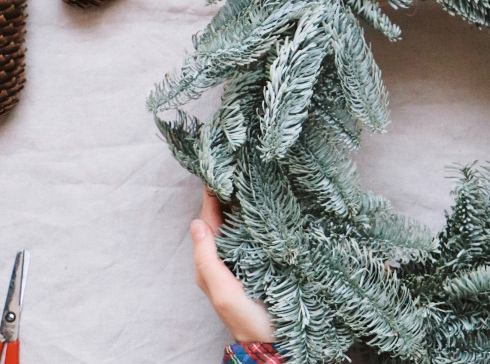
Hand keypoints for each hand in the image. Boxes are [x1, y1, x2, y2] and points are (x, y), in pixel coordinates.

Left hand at [190, 188, 275, 343]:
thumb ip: (207, 259)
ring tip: (247, 181)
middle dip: (224, 196)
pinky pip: (251, 235)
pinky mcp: (259, 263)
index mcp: (210, 265)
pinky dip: (253, 218)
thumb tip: (195, 223)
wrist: (274, 340)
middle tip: (233, 168)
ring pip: (236, 226)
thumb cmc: (247, 318)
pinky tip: (263, 207)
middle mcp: (223, 260)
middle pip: (221, 221)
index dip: (211, 199)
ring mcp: (241, 261)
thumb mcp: (224, 290)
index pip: (207, 223)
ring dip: (239, 205)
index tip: (217, 173)